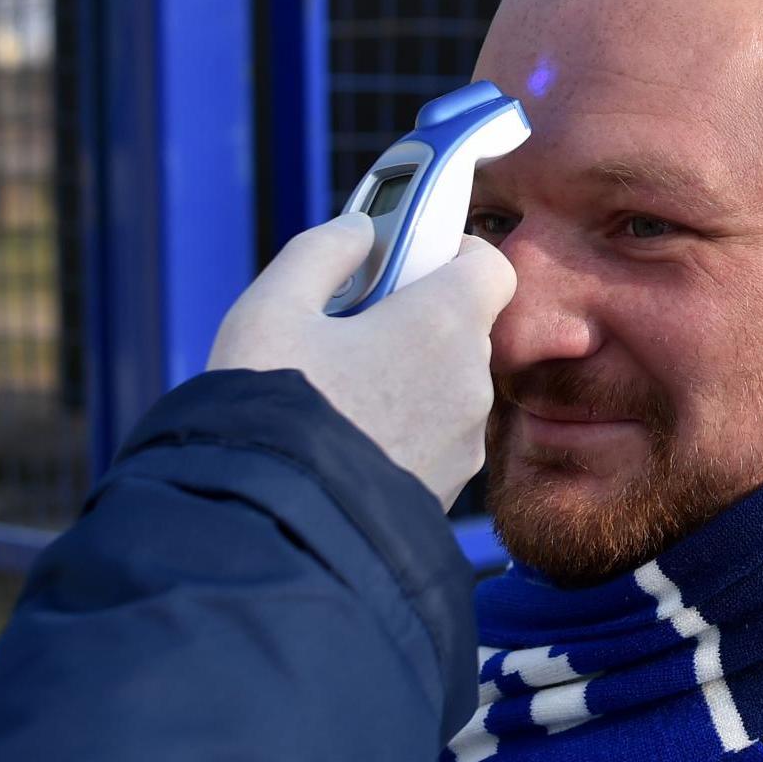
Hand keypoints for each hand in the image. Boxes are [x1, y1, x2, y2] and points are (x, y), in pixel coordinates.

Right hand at [207, 215, 516, 507]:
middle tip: (349, 325)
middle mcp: (470, 382)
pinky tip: (347, 432)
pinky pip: (435, 434)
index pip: (491, 266)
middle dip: (414, 315)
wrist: (272, 531)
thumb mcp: (271, 309)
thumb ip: (322, 252)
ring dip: (407, 373)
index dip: (454, 252)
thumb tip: (357, 231)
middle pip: (463, 325)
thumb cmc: (271, 413)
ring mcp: (465, 441)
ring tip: (337, 387)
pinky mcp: (449, 486)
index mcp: (443, 325)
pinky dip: (404, 423)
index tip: (409, 255)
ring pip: (447, 384)